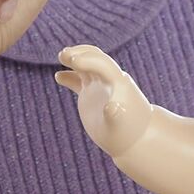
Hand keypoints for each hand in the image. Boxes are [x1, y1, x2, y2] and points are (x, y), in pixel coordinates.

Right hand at [54, 44, 152, 158]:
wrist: (135, 139)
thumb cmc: (127, 133)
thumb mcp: (120, 125)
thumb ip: (115, 115)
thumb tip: (112, 107)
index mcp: (119, 83)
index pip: (103, 64)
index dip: (88, 60)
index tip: (72, 61)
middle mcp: (109, 80)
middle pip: (95, 58)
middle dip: (81, 54)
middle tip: (64, 55)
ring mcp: (100, 86)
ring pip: (86, 66)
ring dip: (74, 59)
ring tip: (61, 56)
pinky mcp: (92, 94)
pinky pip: (79, 80)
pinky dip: (69, 77)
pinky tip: (58, 77)